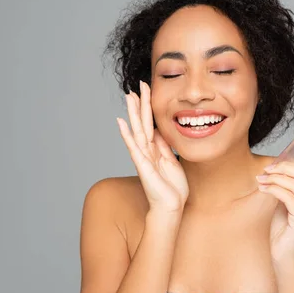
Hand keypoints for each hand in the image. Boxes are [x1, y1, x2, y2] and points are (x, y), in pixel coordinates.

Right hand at [117, 80, 188, 213]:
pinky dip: (127, 134)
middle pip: (143, 122)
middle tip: (138, 85)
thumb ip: (165, 147)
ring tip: (128, 96)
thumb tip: (161, 131)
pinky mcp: (142, 165)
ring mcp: (143, 156)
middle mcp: (147, 150)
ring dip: (133, 113)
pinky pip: (133, 147)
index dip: (149, 107)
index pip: (151, 123)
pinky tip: (120, 122)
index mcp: (156, 148)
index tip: (147, 90)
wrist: (171, 207)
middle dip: (141, 103)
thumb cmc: (172, 188)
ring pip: (137, 129)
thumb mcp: (172, 161)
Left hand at [256, 139, 293, 267]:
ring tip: (261, 179)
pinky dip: (273, 189)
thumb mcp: (287, 204)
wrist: (285, 258)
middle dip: (286, 167)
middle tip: (268, 168)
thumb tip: (278, 168)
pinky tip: (262, 188)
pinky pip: (288, 196)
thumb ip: (289, 188)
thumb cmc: (284, 231)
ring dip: (276, 178)